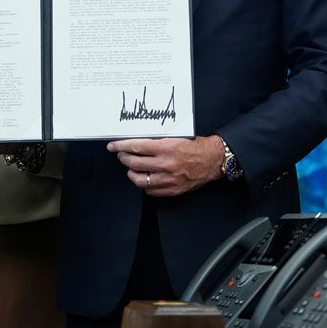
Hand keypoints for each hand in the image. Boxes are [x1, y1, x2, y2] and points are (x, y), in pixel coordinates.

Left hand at [106, 136, 224, 196]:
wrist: (213, 160)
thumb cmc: (195, 146)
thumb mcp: (176, 136)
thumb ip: (157, 140)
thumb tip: (137, 142)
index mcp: (166, 148)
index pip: (136, 147)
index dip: (121, 146)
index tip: (113, 146)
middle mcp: (166, 164)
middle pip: (134, 163)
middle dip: (124, 158)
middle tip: (122, 155)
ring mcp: (169, 179)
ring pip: (140, 179)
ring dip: (132, 173)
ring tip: (132, 168)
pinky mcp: (172, 189)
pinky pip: (150, 190)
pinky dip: (145, 185)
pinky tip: (146, 177)